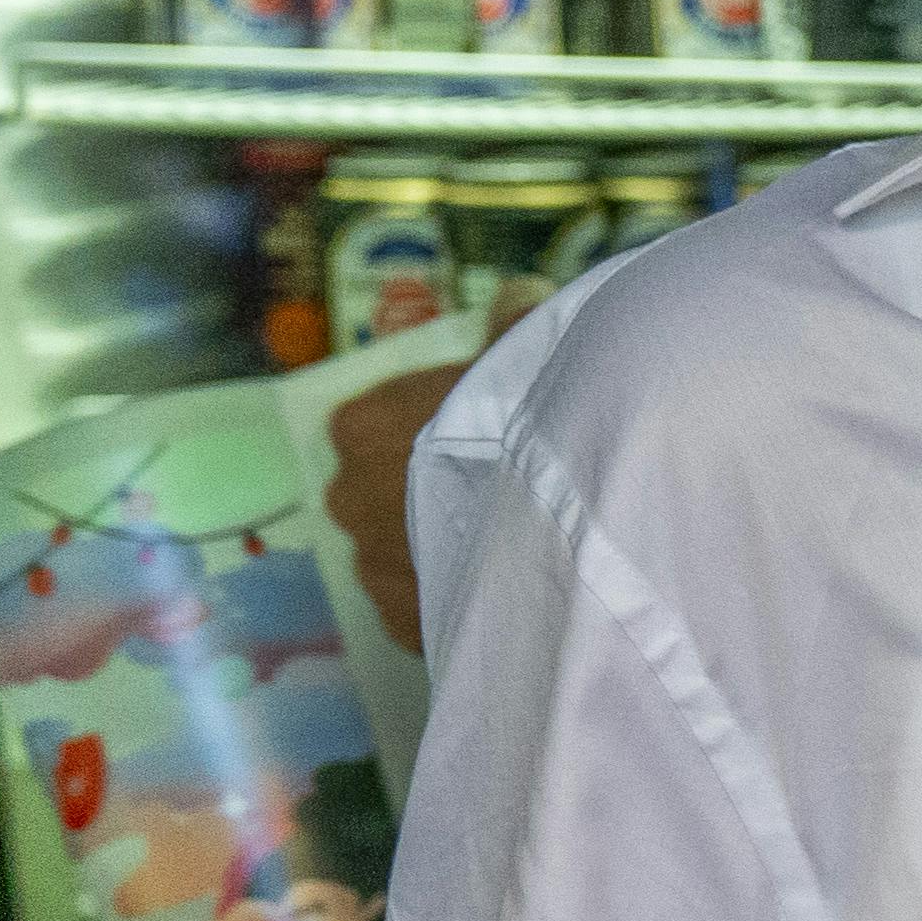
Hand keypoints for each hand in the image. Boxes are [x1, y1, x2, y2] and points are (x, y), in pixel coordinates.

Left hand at [321, 295, 525, 653]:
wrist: (571, 518)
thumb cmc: (541, 421)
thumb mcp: (531, 351)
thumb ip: (513, 321)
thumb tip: (514, 294)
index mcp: (363, 426)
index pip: (369, 425)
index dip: (419, 431)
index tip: (468, 438)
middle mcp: (350, 498)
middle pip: (379, 496)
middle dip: (420, 497)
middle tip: (494, 495)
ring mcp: (375, 569)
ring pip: (404, 557)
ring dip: (443, 554)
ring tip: (513, 549)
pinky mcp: (409, 626)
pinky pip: (431, 611)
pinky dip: (463, 602)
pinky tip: (511, 590)